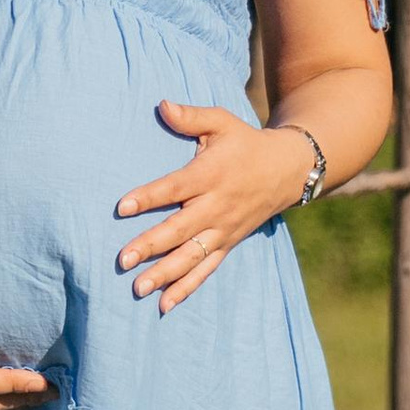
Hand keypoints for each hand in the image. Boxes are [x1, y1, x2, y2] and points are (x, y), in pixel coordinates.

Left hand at [115, 103, 315, 311]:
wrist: (287, 170)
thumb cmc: (245, 143)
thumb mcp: (223, 123)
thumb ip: (191, 116)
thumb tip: (161, 105)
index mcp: (211, 174)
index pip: (176, 188)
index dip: (150, 197)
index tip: (123, 207)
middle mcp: (217, 206)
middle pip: (180, 229)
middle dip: (150, 245)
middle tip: (122, 259)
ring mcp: (223, 229)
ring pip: (191, 256)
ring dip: (165, 274)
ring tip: (138, 288)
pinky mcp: (228, 244)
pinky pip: (206, 269)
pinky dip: (186, 288)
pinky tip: (164, 305)